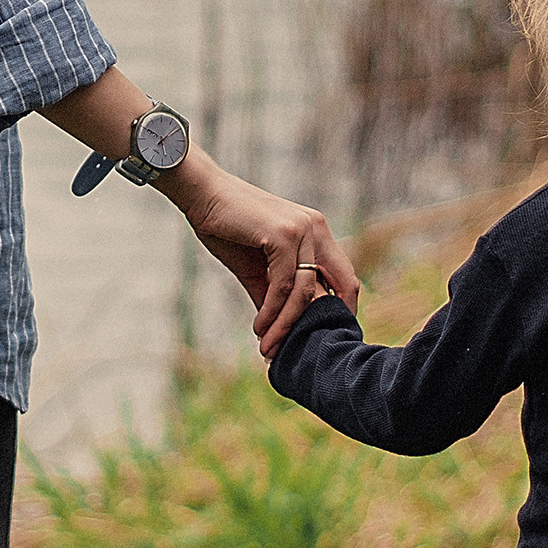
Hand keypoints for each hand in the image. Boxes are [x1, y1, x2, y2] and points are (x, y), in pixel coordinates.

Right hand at [159, 153, 359, 360]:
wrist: (202, 195)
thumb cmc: (227, 227)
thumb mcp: (256, 268)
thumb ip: (273, 294)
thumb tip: (280, 330)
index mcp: (317, 232)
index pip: (346, 277)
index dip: (343, 309)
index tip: (325, 338)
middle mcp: (317, 228)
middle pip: (340, 286)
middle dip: (323, 324)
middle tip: (302, 352)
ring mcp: (302, 229)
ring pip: (306, 291)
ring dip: (287, 324)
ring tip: (269, 346)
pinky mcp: (283, 234)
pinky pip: (283, 284)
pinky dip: (272, 311)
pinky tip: (260, 326)